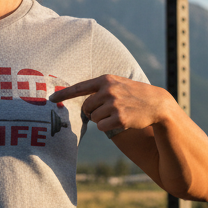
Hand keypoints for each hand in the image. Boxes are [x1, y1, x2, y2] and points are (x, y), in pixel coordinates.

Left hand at [49, 74, 171, 136]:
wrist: (156, 104)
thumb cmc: (134, 94)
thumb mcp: (118, 84)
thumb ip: (100, 89)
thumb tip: (81, 102)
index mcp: (106, 80)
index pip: (79, 87)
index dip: (63, 94)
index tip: (51, 99)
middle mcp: (108, 91)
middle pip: (86, 107)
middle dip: (91, 112)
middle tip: (106, 110)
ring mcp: (114, 105)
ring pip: (93, 118)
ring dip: (101, 119)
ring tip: (116, 113)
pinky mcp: (119, 119)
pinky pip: (101, 127)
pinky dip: (107, 126)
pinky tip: (119, 121)